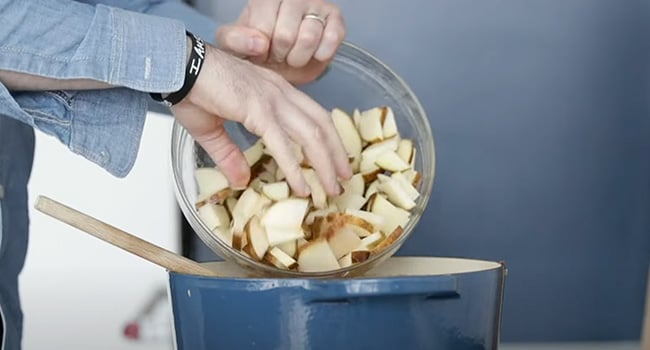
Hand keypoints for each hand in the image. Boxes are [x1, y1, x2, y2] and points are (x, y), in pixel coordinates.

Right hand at [171, 44, 351, 196]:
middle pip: (321, 124)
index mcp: (274, 92)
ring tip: (331, 188)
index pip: (313, 115)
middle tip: (344, 179)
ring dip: (324, 164)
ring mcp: (271, 100)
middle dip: (336, 154)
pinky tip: (301, 186)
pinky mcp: (257, 110)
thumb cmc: (192, 90)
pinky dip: (294, 167)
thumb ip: (229, 156)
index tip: (336, 160)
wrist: (177, 68)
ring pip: (310, 134)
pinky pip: (282, 143)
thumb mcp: (213, 130)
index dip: (329, 138)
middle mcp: (279, 93)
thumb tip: (240, 181)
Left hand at [216, 0, 344, 84]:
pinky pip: (332, 39)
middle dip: (280, 55)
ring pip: (309, 38)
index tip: (261, 51)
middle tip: (278, 55)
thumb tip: (260, 43)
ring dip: (299, 57)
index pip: (262, 27)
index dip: (260, 49)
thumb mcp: (234, 45)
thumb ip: (235, 40)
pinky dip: (321, 54)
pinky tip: (313, 55)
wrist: (280, 61)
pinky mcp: (336, 20)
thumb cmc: (257, 49)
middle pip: (285, 36)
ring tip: (293, 56)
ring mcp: (316, 5)